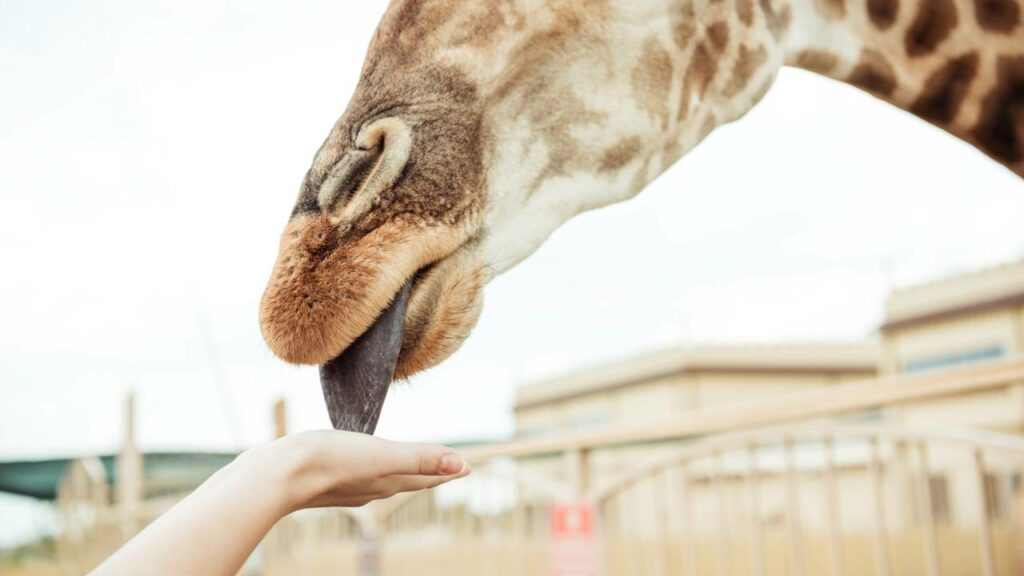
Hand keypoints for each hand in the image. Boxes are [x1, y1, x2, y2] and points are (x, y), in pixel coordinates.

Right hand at [240, 430, 471, 510]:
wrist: (276, 476)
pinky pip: (360, 474)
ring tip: (413, 466)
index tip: (468, 466)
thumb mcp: (382, 455)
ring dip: (403, 470)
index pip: (428, 476)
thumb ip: (421, 457)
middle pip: (410, 479)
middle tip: (449, 467)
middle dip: (431, 471)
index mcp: (388, 480)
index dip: (449, 469)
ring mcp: (349, 485)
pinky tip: (363, 464)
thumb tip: (464, 465)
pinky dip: (373, 467)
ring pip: (385, 478)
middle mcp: (372, 487)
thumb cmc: (328, 462)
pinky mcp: (326, 478)